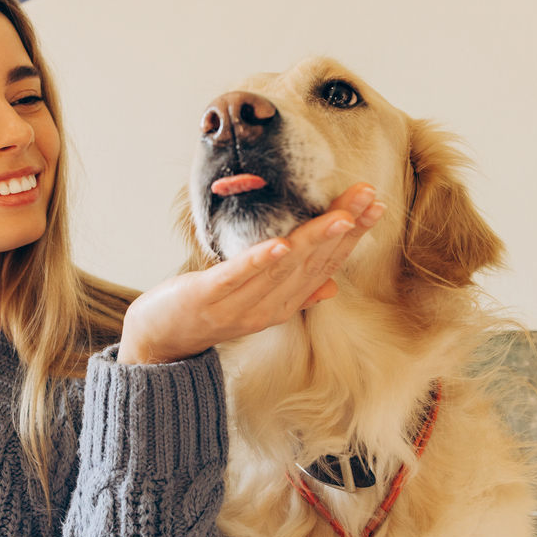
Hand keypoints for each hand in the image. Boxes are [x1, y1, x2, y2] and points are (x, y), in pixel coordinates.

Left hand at [117, 183, 385, 363]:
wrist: (160, 340)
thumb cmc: (209, 311)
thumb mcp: (256, 302)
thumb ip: (295, 293)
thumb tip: (332, 287)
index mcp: (284, 303)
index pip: (326, 265)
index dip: (352, 237)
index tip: (375, 206)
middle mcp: (268, 306)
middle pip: (312, 262)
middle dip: (342, 228)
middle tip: (368, 196)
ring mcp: (239, 304)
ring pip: (284, 268)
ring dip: (313, 240)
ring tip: (339, 216)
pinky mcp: (208, 298)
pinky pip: (238, 277)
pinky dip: (260, 261)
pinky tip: (280, 244)